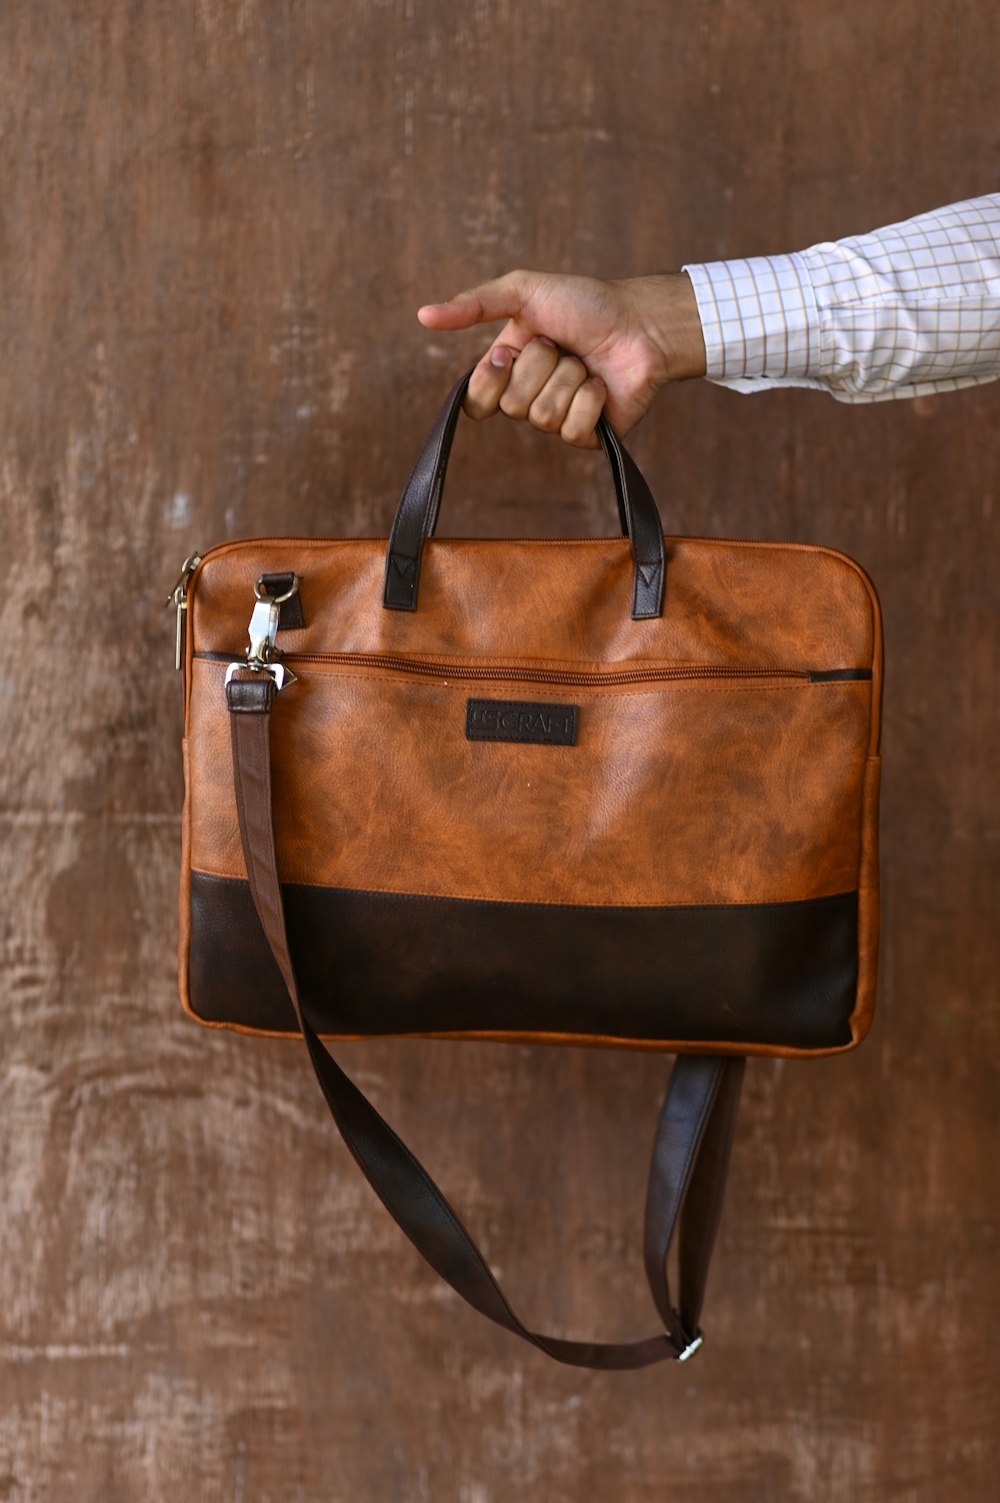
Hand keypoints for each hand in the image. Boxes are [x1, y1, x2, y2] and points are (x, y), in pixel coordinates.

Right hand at [417, 270, 705, 447]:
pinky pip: (572, 431)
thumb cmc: (587, 303)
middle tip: (561, 346)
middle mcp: (529, 396)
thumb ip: (475, 303)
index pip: (475, 401)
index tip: (509, 352)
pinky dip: (590, 400)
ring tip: (585, 362)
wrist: (641, 322)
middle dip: (540, 368)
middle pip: (510, 407)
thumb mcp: (524, 291)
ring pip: (542, 418)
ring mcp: (559, 418)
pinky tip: (603, 385)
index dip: (489, 380)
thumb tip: (423, 316)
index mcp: (508, 369)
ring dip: (568, 380)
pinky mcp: (588, 436)